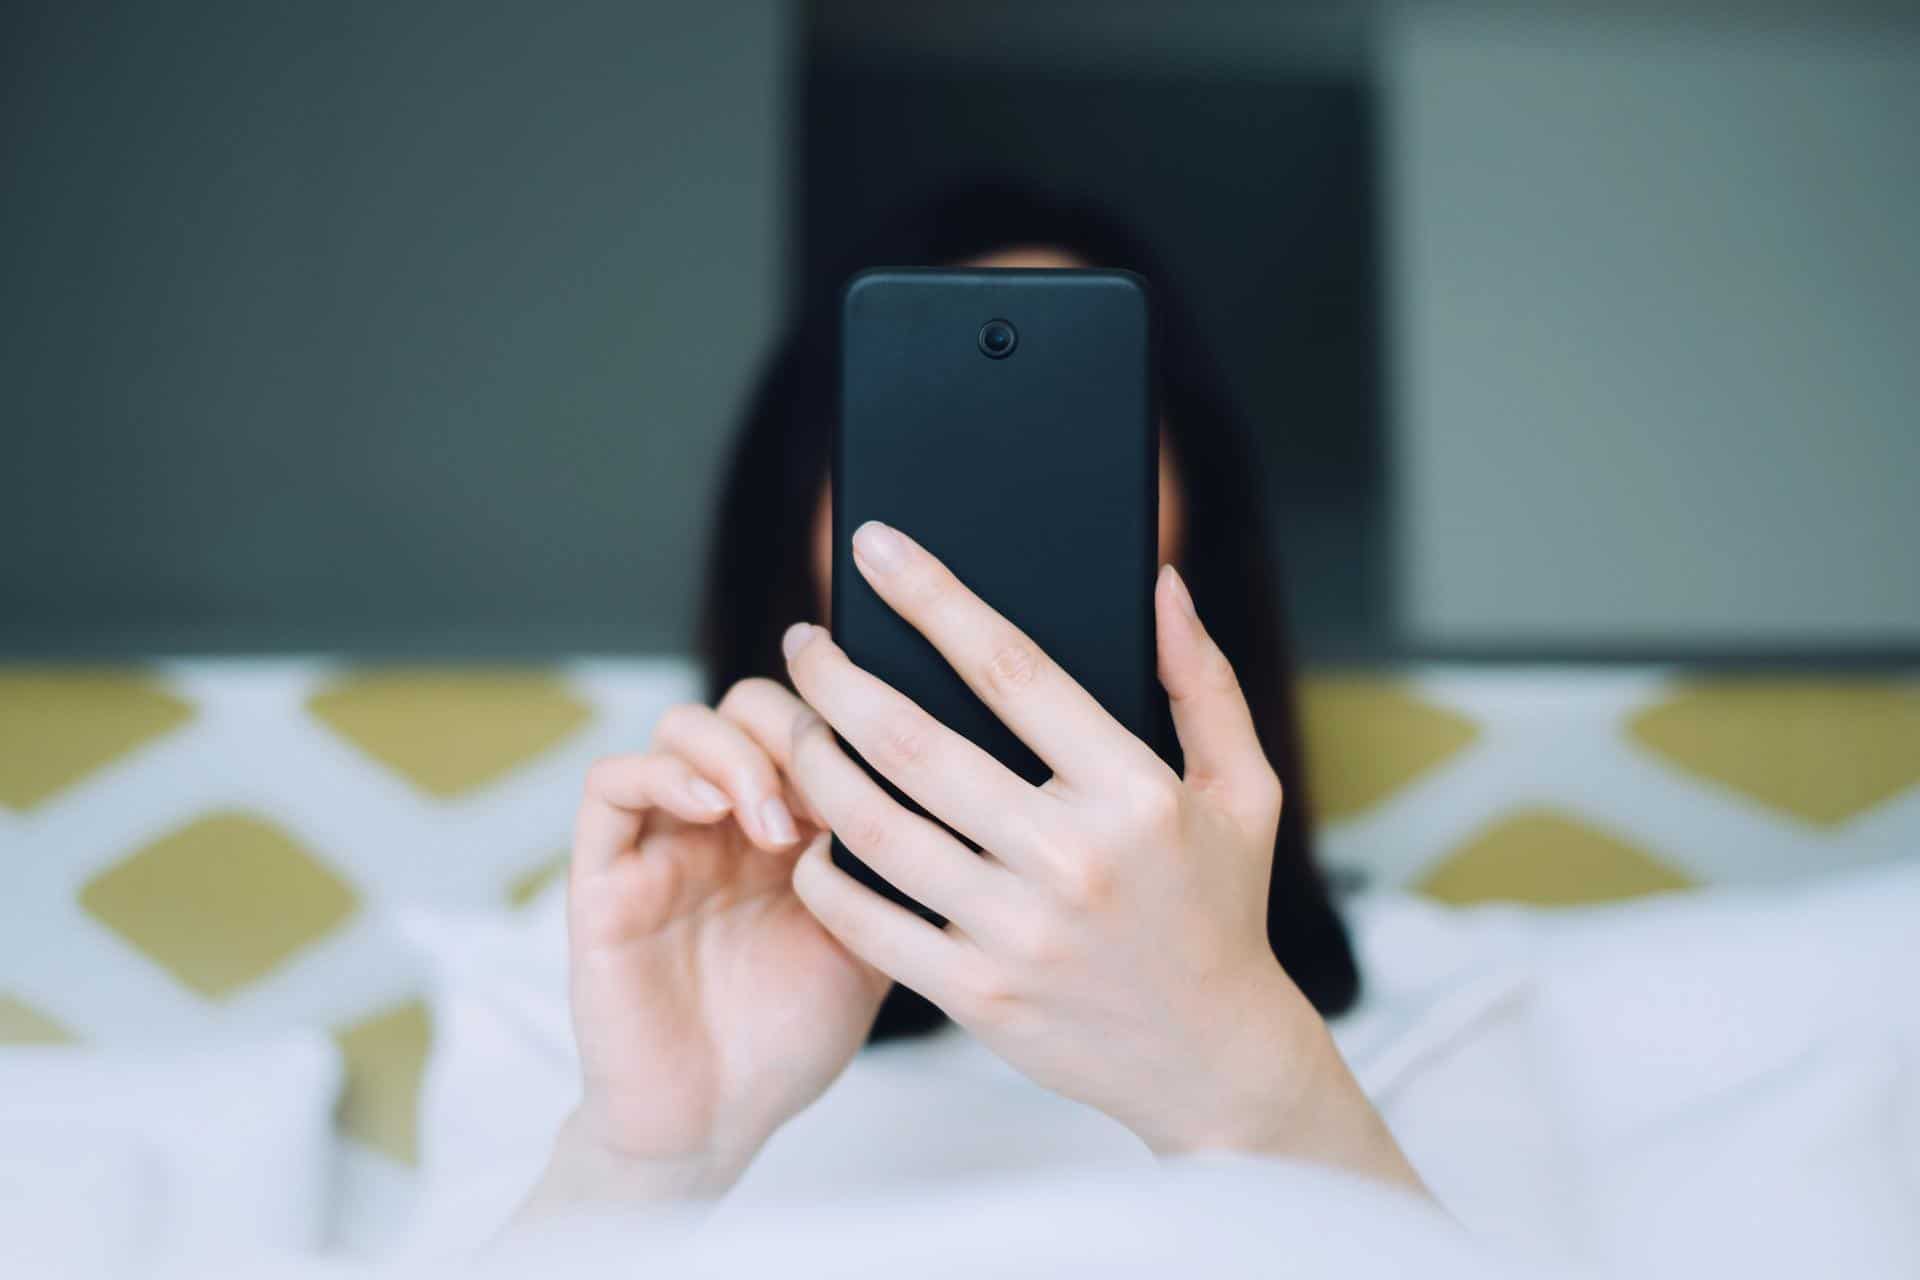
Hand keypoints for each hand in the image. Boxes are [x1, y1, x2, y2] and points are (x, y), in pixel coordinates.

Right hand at [526, 681, 889, 1212]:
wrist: (716, 1122)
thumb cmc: (787, 1036)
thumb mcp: (871, 940)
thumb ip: (888, 866)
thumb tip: (941, 794)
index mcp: (788, 827)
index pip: (808, 722)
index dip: (844, 728)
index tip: (882, 776)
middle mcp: (722, 822)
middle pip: (746, 707)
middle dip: (794, 729)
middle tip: (827, 792)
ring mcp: (661, 842)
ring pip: (679, 728)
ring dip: (737, 754)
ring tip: (775, 822)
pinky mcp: (603, 875)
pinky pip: (610, 786)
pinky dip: (663, 774)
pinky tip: (713, 810)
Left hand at [780, 521, 1423, 1192]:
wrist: (1211, 1058)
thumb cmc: (1220, 906)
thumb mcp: (1244, 788)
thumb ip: (1203, 681)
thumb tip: (1161, 582)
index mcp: (1133, 793)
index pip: (1011, 668)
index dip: (932, 596)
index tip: (875, 545)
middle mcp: (1073, 859)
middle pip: (915, 744)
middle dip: (838, 678)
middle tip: (803, 642)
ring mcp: (1019, 933)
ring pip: (877, 827)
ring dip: (814, 763)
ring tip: (790, 724)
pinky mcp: (979, 996)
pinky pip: (870, 923)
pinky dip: (823, 872)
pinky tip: (804, 832)